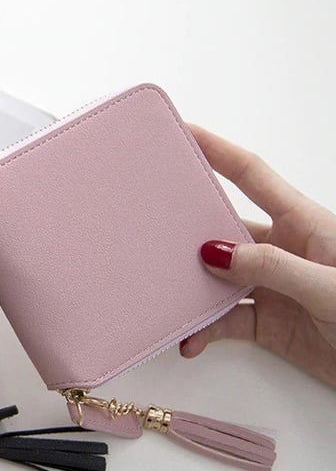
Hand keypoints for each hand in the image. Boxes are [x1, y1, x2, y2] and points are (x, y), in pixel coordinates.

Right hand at [180, 125, 335, 386]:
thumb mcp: (330, 287)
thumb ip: (274, 267)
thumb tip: (217, 252)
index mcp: (304, 223)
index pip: (252, 175)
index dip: (217, 150)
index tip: (184, 132)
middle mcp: (283, 249)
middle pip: (224, 228)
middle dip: (188, 229)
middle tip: (152, 228)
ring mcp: (273, 286)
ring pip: (218, 278)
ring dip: (192, 289)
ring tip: (167, 295)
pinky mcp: (269, 323)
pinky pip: (224, 320)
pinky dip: (203, 329)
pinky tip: (190, 339)